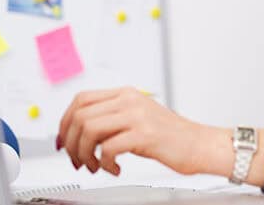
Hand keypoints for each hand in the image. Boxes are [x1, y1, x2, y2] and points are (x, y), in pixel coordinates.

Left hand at [57, 87, 204, 175]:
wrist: (200, 144)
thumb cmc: (170, 136)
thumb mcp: (137, 118)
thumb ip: (111, 119)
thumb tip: (78, 133)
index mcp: (126, 94)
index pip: (81, 99)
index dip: (65, 122)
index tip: (64, 141)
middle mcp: (130, 100)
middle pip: (80, 114)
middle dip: (71, 142)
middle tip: (78, 160)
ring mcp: (137, 116)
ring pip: (89, 129)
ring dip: (85, 154)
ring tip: (95, 166)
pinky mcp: (145, 134)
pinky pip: (109, 148)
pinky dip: (104, 163)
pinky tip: (114, 169)